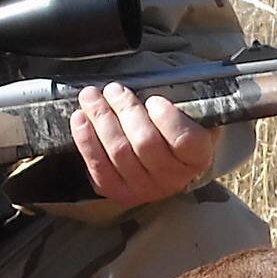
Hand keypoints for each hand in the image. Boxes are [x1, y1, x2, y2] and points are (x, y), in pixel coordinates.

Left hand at [71, 83, 217, 206]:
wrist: (164, 159)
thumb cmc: (173, 127)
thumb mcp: (186, 112)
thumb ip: (174, 102)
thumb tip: (145, 86)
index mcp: (196, 157)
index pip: (184, 139)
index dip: (166, 117)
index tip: (154, 99)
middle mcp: (172, 178)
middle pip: (145, 142)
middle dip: (124, 110)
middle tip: (113, 89)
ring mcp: (144, 189)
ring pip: (119, 152)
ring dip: (101, 119)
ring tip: (91, 96)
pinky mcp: (117, 191)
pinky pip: (98, 167)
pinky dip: (86, 140)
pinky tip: (79, 119)